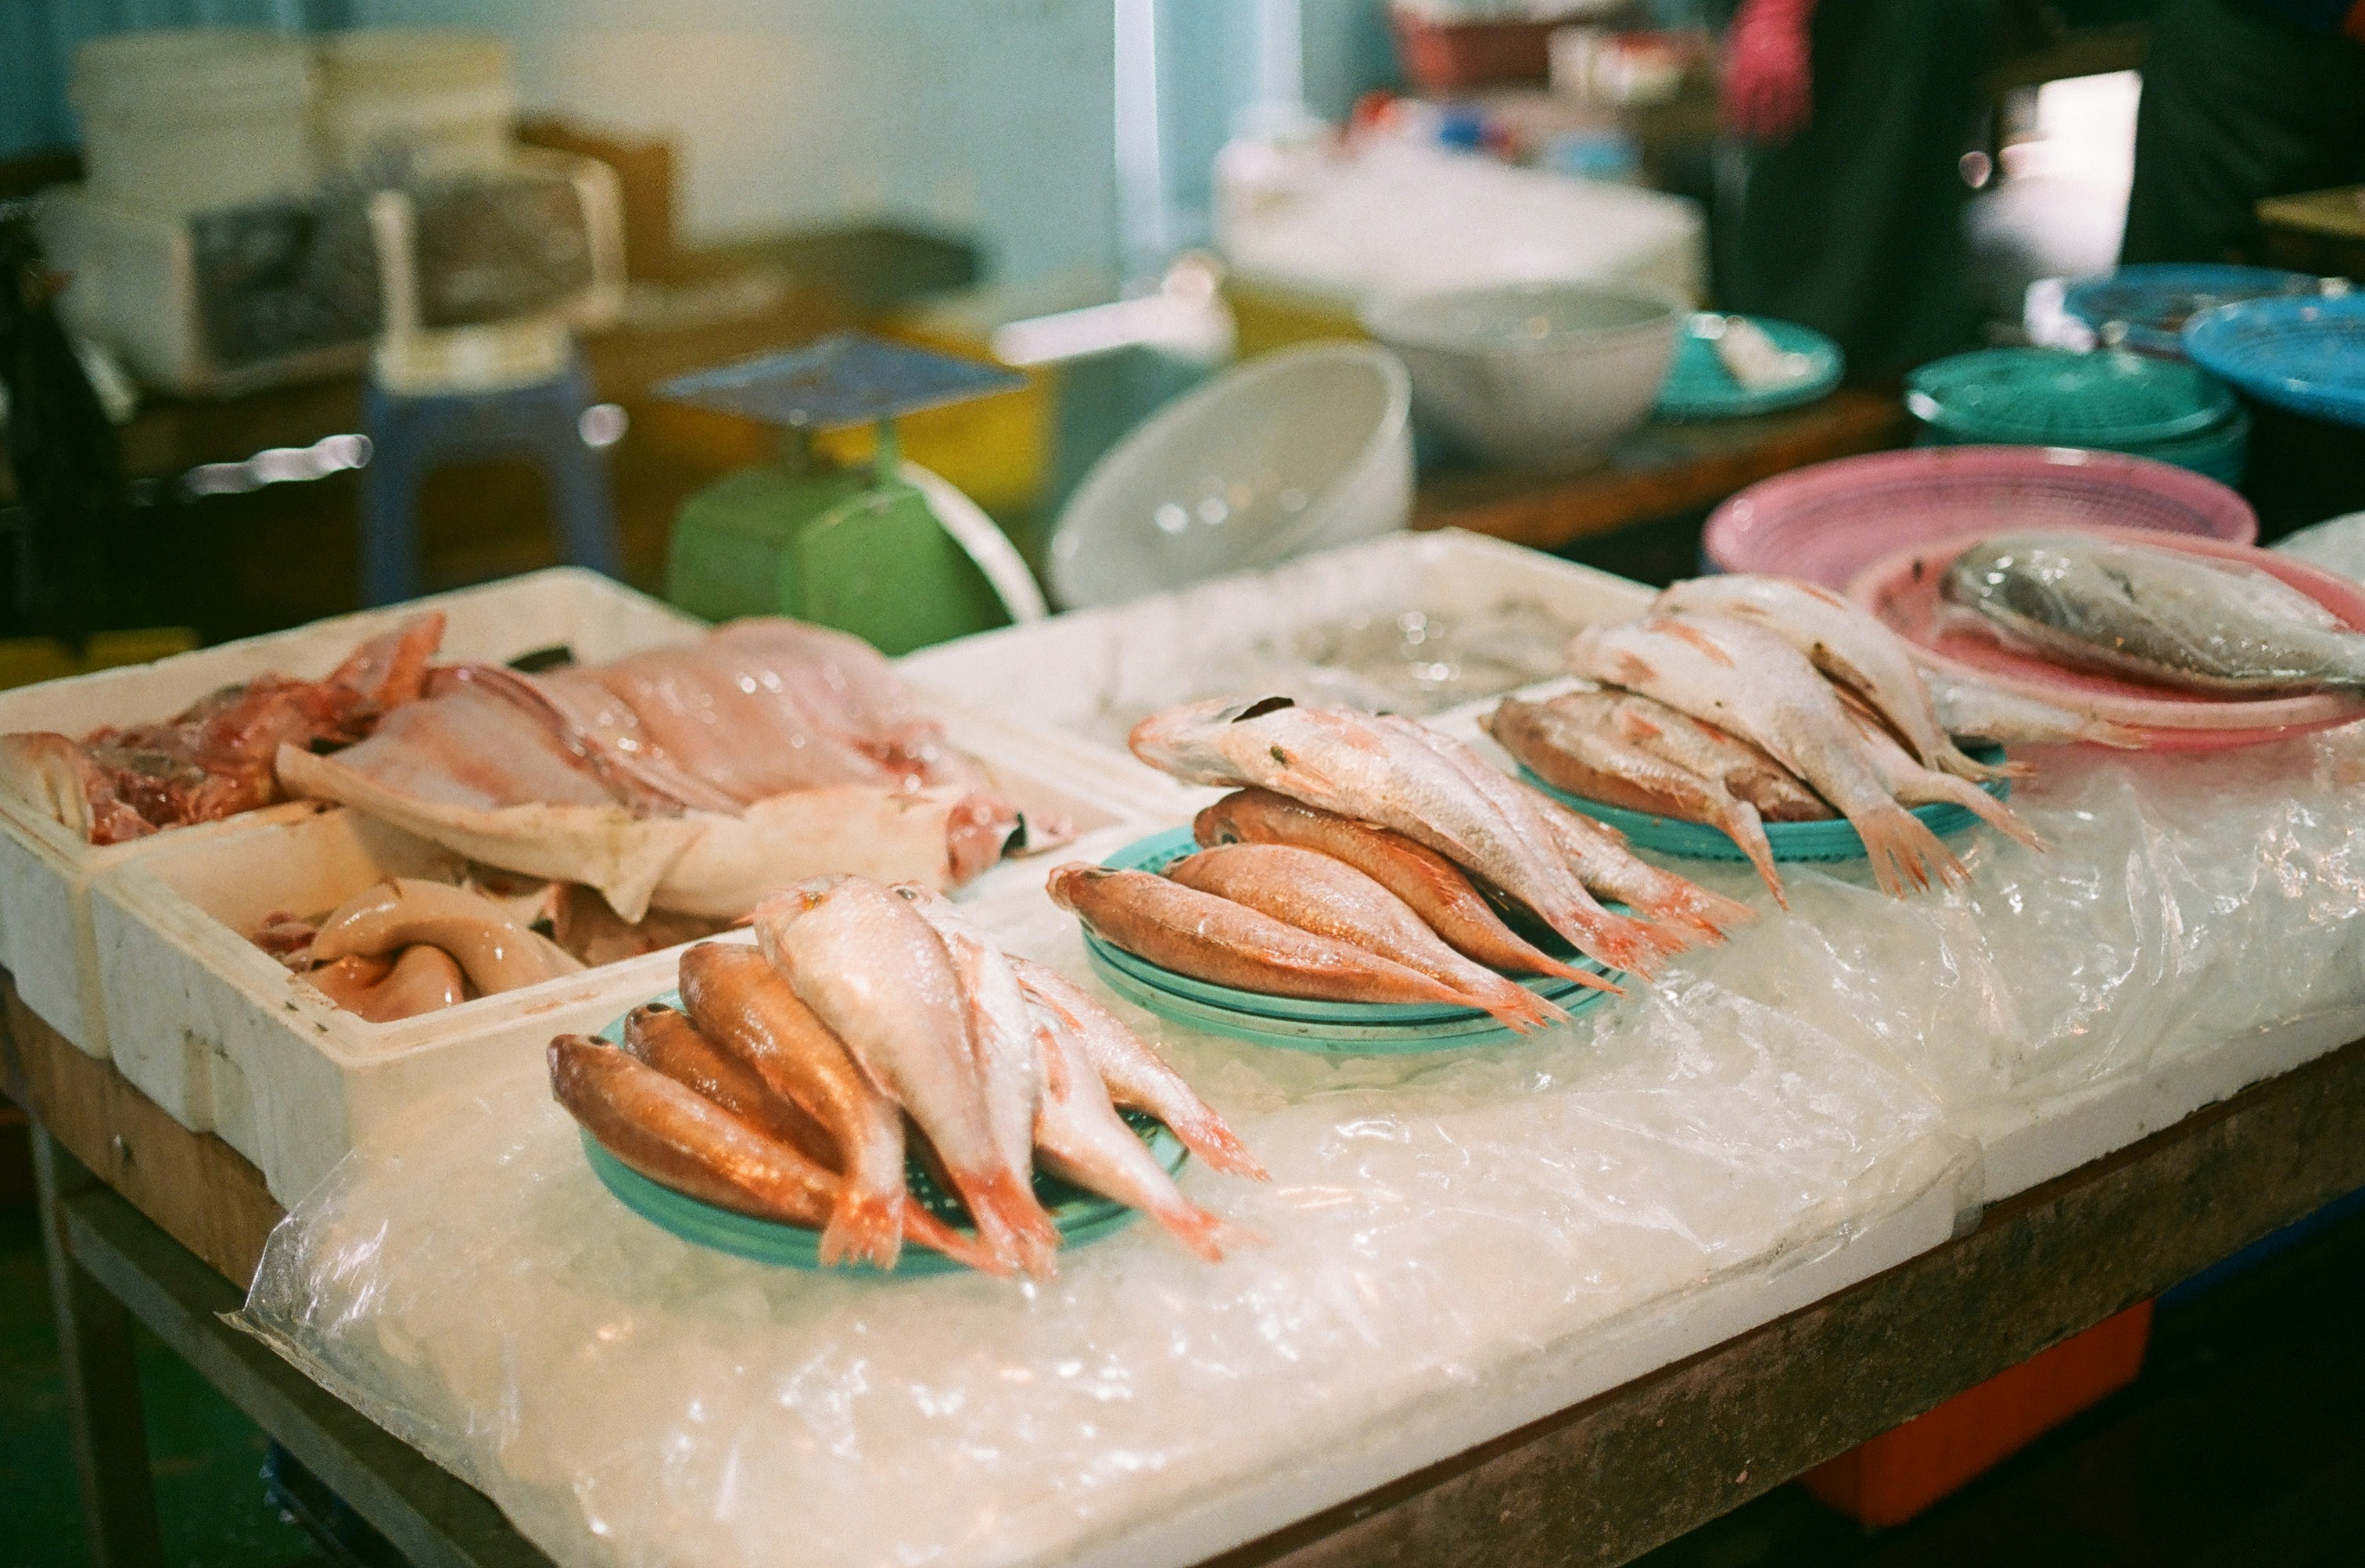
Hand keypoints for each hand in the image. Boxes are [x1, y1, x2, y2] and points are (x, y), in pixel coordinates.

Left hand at [1722, 0, 1814, 143]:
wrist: (1777, 10)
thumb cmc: (1752, 27)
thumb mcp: (1733, 47)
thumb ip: (1731, 69)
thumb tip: (1724, 88)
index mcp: (1743, 70)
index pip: (1739, 101)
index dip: (1740, 118)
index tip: (1740, 132)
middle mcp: (1762, 74)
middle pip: (1761, 107)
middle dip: (1762, 126)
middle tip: (1762, 142)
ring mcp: (1781, 72)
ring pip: (1782, 104)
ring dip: (1783, 124)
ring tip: (1783, 139)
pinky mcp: (1798, 68)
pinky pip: (1802, 93)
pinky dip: (1804, 109)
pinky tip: (1804, 122)